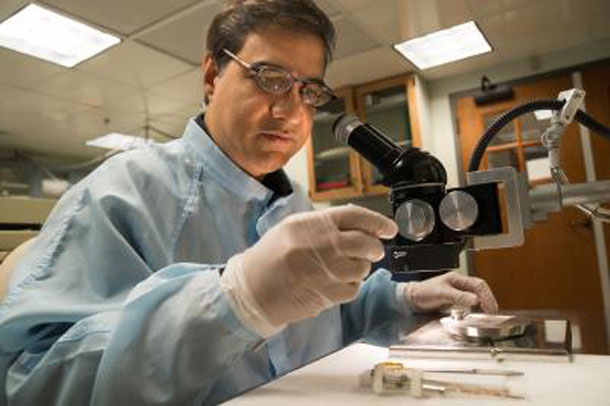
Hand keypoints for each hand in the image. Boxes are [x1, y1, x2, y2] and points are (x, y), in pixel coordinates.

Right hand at [220, 205, 397, 336]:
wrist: (253, 290)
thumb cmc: (271, 256)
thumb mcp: (293, 227)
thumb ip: (324, 222)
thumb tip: (356, 221)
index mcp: (313, 225)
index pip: (356, 217)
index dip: (378, 222)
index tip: (389, 228)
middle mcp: (323, 246)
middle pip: (367, 244)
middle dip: (374, 247)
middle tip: (372, 249)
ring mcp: (327, 272)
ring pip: (363, 268)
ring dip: (360, 267)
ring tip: (342, 267)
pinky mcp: (328, 294)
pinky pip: (354, 288)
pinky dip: (350, 285)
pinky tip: (335, 281)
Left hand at [403, 271, 497, 312]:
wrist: (412, 298)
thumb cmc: (423, 292)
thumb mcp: (442, 294)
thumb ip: (459, 297)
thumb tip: (476, 300)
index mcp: (457, 278)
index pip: (478, 285)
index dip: (486, 296)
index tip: (490, 307)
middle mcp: (458, 283)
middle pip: (479, 288)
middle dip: (488, 299)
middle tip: (493, 311)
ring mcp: (456, 290)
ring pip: (475, 294)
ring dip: (483, 302)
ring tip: (489, 311)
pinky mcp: (453, 298)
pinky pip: (469, 300)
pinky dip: (476, 305)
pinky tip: (477, 311)